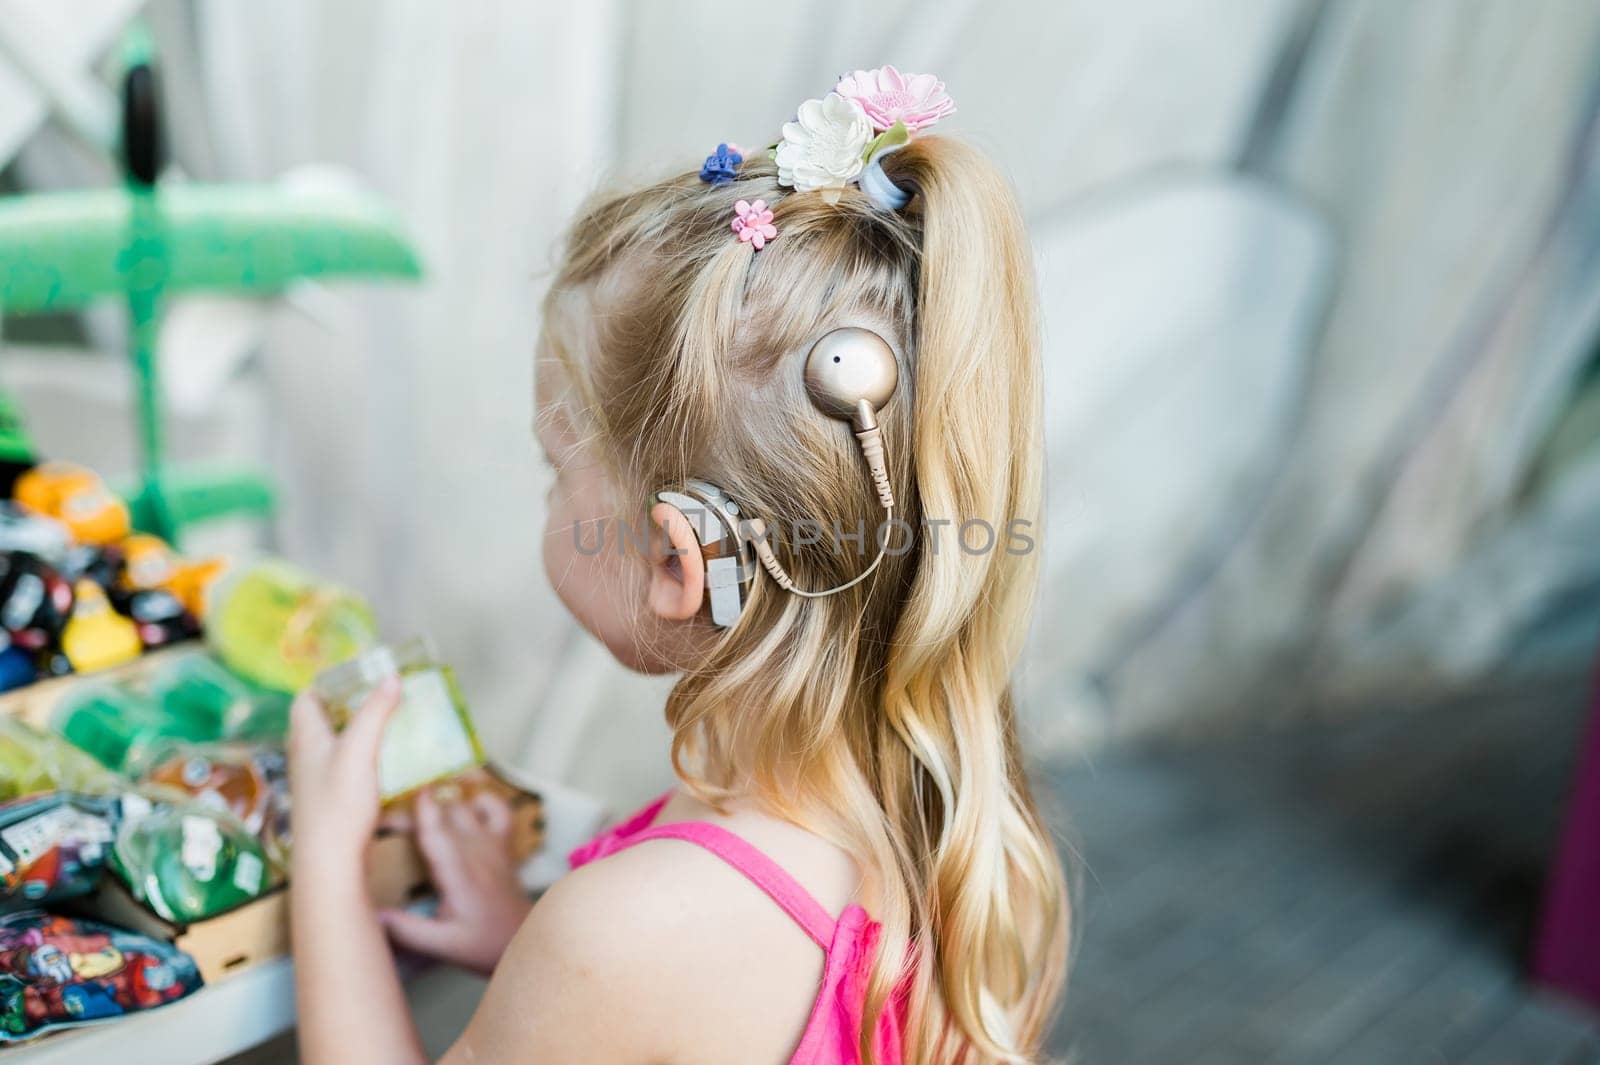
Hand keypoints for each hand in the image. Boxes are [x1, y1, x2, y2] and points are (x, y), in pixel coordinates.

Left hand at [288, 676, 401, 878]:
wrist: (331, 865)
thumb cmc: (338, 806)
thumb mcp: (360, 751)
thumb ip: (375, 712)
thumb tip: (391, 676)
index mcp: (306, 738)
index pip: (307, 699)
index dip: (328, 684)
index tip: (359, 676)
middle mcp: (308, 757)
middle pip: (325, 720)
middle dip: (352, 706)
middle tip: (384, 697)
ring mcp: (320, 780)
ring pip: (340, 745)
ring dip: (363, 733)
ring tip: (394, 724)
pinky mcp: (334, 801)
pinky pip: (350, 769)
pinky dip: (369, 759)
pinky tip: (392, 762)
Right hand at [378, 788, 532, 975]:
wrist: (522, 938)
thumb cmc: (481, 943)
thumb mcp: (441, 945)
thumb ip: (407, 930)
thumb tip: (371, 914)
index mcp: (459, 874)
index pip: (436, 833)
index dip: (418, 812)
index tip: (397, 796)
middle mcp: (476, 851)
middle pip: (445, 813)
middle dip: (417, 807)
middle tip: (389, 814)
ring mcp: (492, 844)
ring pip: (467, 806)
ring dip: (443, 799)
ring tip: (419, 799)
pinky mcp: (502, 843)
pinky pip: (499, 809)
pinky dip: (483, 799)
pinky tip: (465, 803)